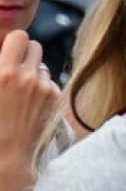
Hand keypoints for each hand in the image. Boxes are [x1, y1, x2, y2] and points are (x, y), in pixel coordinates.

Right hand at [0, 30, 59, 168]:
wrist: (5, 154)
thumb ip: (0, 67)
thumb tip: (4, 51)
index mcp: (4, 73)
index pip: (19, 36)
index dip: (13, 43)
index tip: (7, 51)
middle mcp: (27, 77)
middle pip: (35, 45)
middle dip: (25, 53)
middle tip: (15, 65)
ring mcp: (43, 88)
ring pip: (42, 64)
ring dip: (33, 71)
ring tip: (20, 89)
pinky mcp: (54, 98)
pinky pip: (49, 81)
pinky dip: (41, 87)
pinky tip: (29, 102)